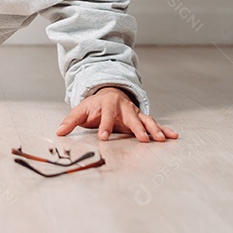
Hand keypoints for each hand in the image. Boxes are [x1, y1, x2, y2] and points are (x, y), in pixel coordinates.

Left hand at [57, 87, 178, 142]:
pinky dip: (164, 129)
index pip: (106, 115)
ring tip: (161, 139)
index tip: (103, 137)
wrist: (109, 93)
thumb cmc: (94, 105)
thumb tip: (59, 131)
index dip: (104, 126)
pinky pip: (155, 124)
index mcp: (107, 105)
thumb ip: (71, 121)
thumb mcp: (80, 110)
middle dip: (137, 128)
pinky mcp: (142, 118)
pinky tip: (173, 136)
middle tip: (142, 139)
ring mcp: (135, 113)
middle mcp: (124, 107)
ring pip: (146, 120)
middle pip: (131, 117)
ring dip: (154, 129)